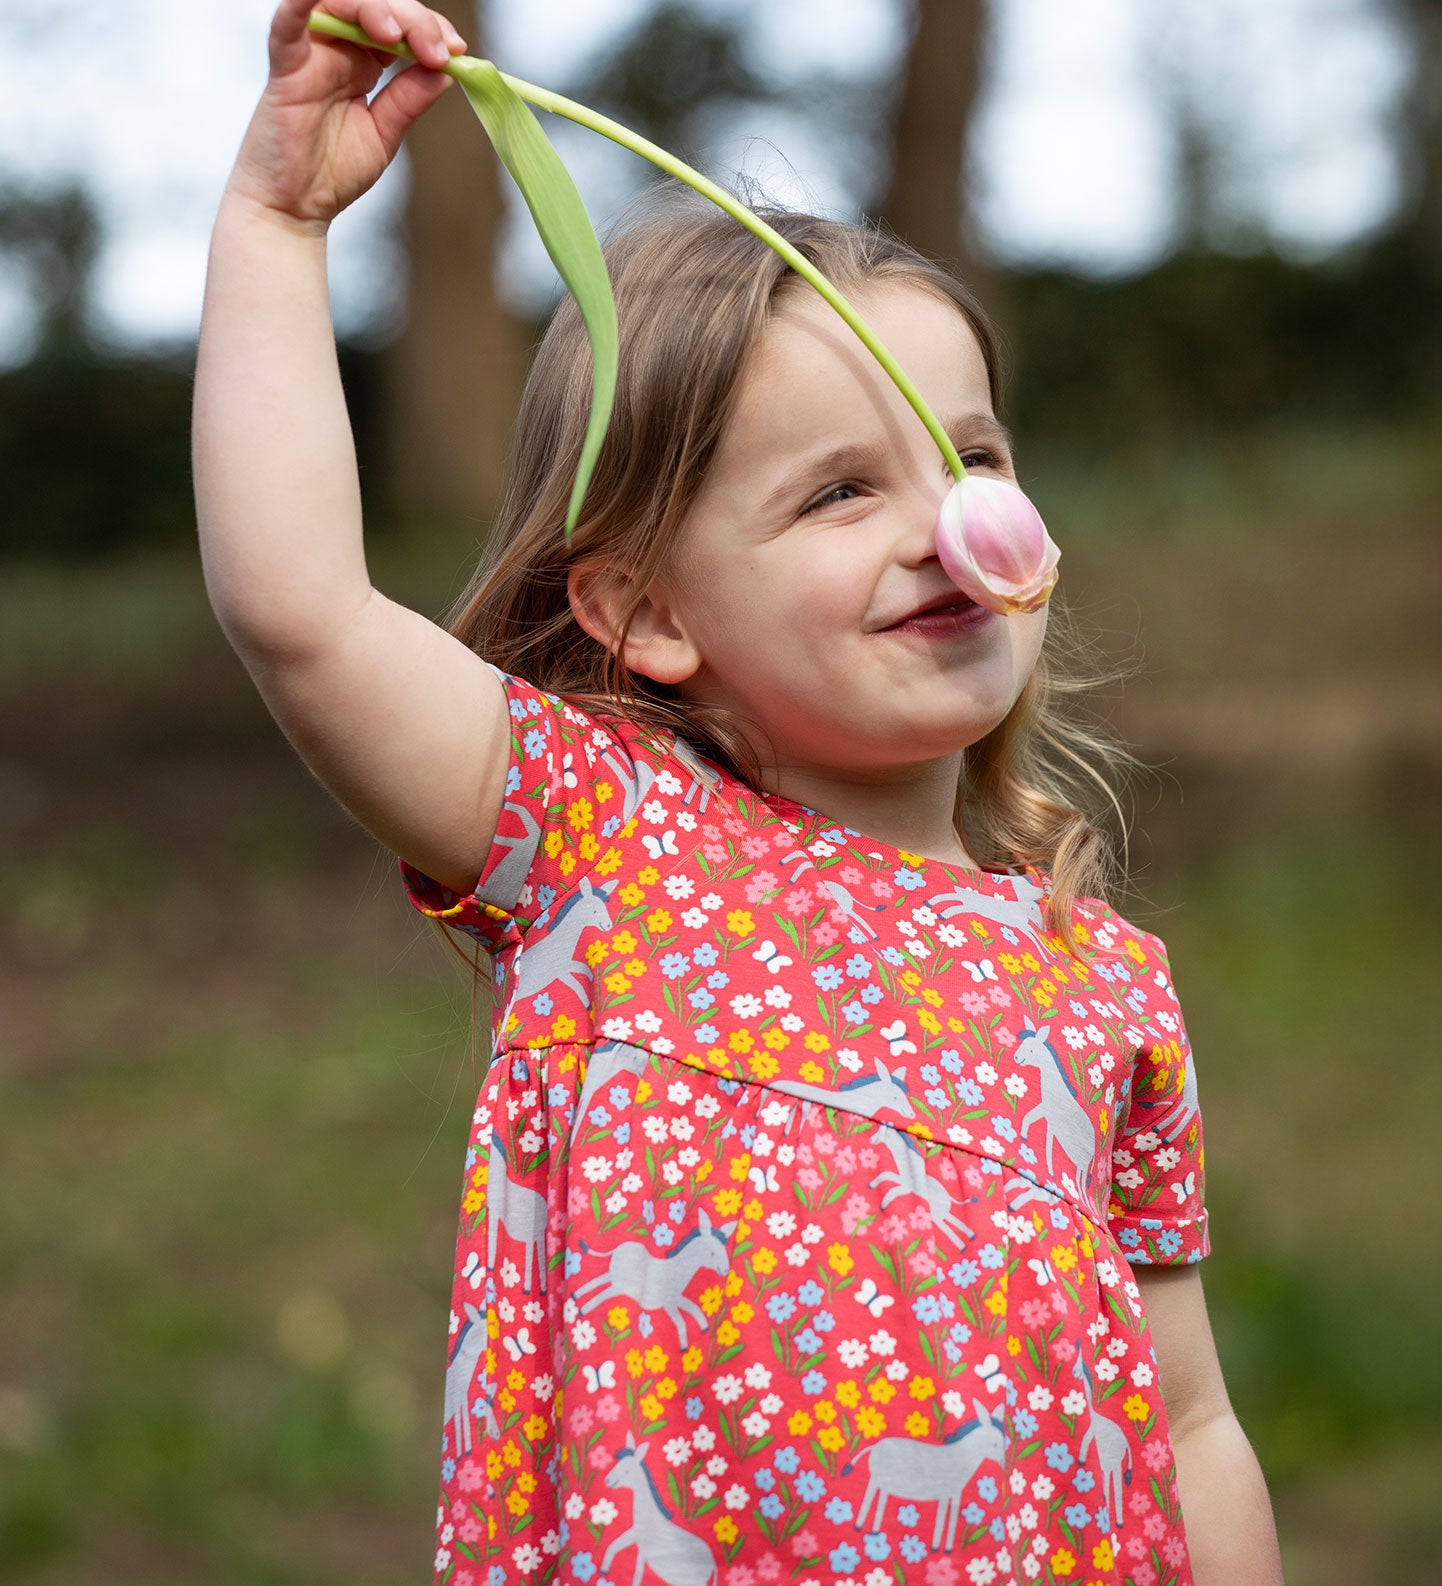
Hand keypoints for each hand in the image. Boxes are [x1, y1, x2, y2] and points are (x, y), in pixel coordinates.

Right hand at [227, 0, 467, 229]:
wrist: (294, 208)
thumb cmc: (332, 172)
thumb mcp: (385, 133)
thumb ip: (410, 98)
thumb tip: (447, 69)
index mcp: (363, 63)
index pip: (398, 24)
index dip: (429, 28)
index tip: (457, 51)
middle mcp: (337, 50)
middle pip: (375, 7)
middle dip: (413, 20)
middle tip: (437, 50)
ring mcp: (310, 54)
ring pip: (339, 3)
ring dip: (372, 9)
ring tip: (395, 36)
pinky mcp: (285, 67)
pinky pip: (288, 23)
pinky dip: (302, 3)